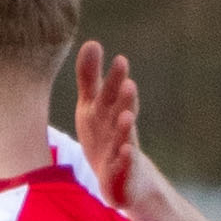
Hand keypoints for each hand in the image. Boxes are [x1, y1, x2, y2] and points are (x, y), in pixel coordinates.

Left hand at [72, 39, 143, 203]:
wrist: (123, 178)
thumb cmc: (104, 135)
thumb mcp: (92, 105)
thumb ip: (90, 77)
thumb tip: (92, 42)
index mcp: (109, 110)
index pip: (113, 92)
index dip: (116, 78)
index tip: (120, 60)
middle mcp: (118, 128)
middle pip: (122, 112)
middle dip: (125, 98)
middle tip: (129, 83)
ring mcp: (121, 151)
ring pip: (124, 138)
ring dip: (126, 128)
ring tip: (128, 117)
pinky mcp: (120, 174)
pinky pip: (123, 167)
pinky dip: (126, 160)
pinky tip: (127, 152)